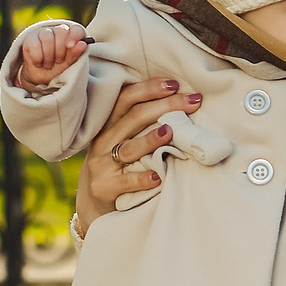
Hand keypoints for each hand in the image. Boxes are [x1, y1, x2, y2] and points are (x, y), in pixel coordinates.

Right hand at [17, 21, 89, 92]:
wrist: (41, 78)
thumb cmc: (59, 68)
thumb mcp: (69, 63)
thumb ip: (76, 53)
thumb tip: (83, 44)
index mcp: (71, 35)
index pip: (76, 30)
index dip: (75, 36)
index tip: (70, 46)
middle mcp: (57, 30)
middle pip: (61, 32)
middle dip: (60, 50)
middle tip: (59, 61)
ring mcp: (42, 33)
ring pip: (47, 37)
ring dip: (49, 56)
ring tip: (49, 64)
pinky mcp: (29, 39)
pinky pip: (35, 45)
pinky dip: (38, 57)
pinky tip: (39, 63)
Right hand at [73, 78, 200, 237]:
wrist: (94, 201)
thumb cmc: (119, 164)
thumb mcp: (124, 139)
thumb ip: (143, 123)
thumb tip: (182, 103)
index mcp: (110, 124)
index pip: (127, 99)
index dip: (149, 89)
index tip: (174, 84)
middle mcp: (104, 140)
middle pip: (133, 118)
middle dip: (164, 107)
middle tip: (191, 102)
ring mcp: (102, 164)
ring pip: (128, 149)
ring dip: (150, 140)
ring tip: (170, 132)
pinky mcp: (105, 187)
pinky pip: (125, 182)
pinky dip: (142, 179)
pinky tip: (158, 177)